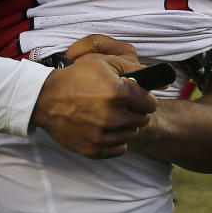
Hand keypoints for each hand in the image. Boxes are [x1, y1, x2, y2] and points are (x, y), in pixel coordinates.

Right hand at [31, 36, 156, 159]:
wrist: (45, 99)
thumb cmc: (76, 78)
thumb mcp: (104, 63)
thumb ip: (136, 70)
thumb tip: (166, 82)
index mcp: (118, 92)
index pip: (150, 103)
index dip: (143, 97)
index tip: (134, 96)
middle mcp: (113, 116)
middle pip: (142, 119)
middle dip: (135, 111)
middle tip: (119, 104)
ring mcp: (103, 135)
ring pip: (132, 134)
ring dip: (125, 125)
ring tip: (108, 114)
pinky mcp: (94, 149)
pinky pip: (120, 148)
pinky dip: (115, 140)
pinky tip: (103, 127)